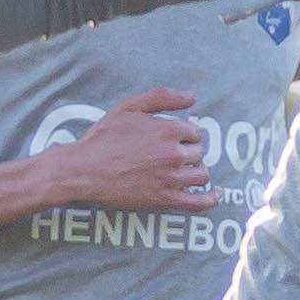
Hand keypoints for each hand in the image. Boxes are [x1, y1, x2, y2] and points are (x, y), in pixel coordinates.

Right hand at [56, 90, 217, 212]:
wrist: (84, 169)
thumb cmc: (103, 137)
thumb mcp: (128, 107)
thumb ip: (162, 97)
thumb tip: (192, 97)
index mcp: (168, 129)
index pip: (193, 132)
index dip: (184, 135)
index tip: (173, 139)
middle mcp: (174, 154)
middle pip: (198, 152)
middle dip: (188, 152)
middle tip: (171, 155)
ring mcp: (172, 179)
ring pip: (202, 174)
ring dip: (195, 171)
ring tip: (184, 170)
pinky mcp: (166, 199)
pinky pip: (200, 202)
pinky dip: (211, 198)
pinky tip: (214, 194)